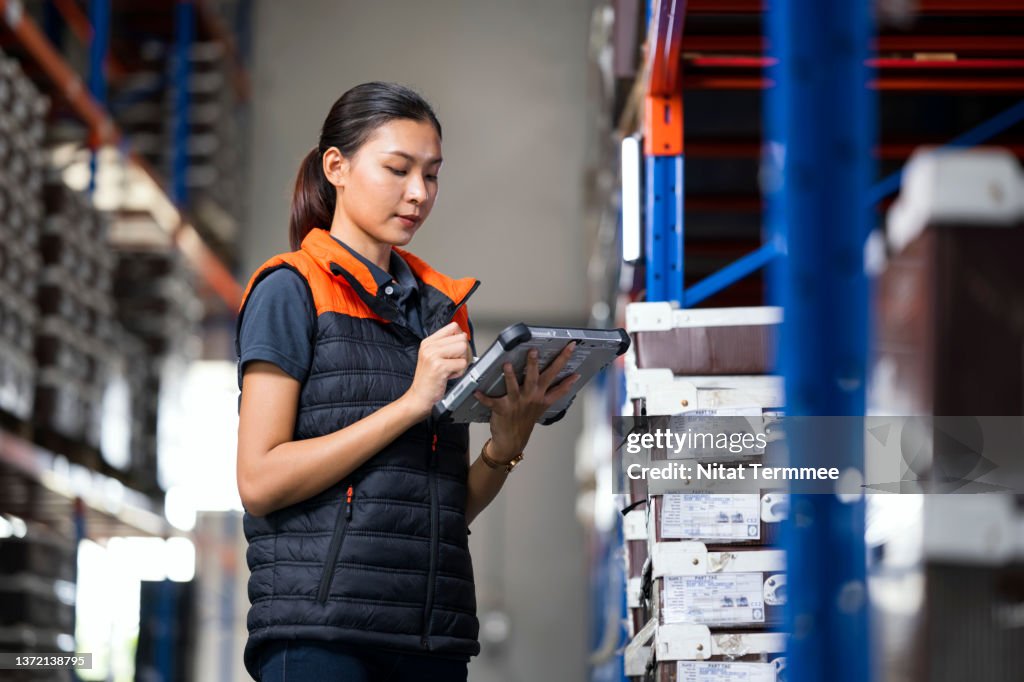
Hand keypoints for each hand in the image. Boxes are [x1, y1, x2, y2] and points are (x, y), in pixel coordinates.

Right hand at [403, 322, 471, 418]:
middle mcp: (429, 346)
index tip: (456, 351)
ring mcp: (433, 355)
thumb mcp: (433, 357)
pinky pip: (462, 364)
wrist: (418, 397)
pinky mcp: (439, 366)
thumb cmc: (429, 379)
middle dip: (464, 352)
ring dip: (462, 362)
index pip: (454, 327)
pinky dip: (460, 372)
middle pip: (462, 338)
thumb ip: (445, 345)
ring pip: (463, 348)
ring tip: (451, 369)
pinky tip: (449, 376)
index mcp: (428, 342)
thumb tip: (464, 336)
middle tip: (454, 363)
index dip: (460, 339)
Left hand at [474, 342, 580, 462]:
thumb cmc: (526, 420)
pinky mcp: (502, 409)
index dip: (565, 361)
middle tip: (533, 351)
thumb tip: (573, 378)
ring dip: (510, 377)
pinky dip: (483, 397)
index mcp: (542, 396)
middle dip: (534, 364)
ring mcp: (516, 403)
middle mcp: (531, 398)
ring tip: (508, 365)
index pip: (557, 377)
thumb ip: (559, 391)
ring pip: (514, 387)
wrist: (513, 440)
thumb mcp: (545, 405)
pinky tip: (477, 391)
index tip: (571, 347)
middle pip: (535, 378)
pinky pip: (491, 402)